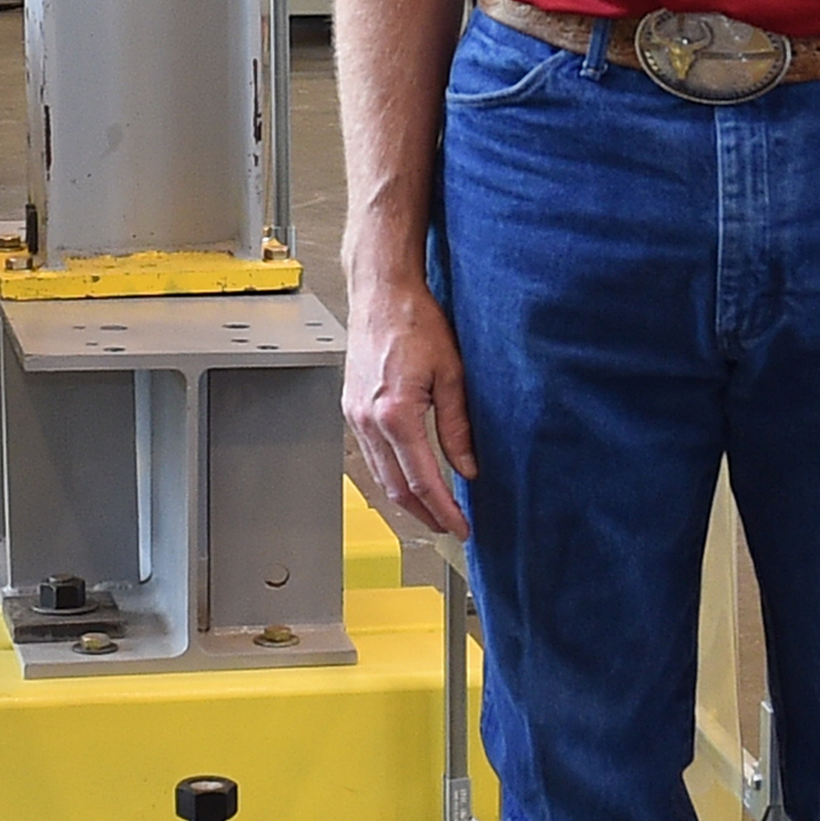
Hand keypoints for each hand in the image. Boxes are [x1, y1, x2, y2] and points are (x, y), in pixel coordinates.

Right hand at [344, 280, 479, 538]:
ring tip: (433, 510)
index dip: (444, 510)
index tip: (461, 526)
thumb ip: (459, 426)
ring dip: (406, 498)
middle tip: (450, 527)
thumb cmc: (415, 321)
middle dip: (424, 514)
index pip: (423, 480)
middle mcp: (368, 420)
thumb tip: (468, 467)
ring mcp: (354, 416)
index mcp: (395, 414)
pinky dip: (391, 474)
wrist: (381, 293)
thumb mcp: (452, 374)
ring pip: (379, 475)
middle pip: (396, 487)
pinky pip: (370, 455)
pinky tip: (409, 476)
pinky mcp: (351, 408)